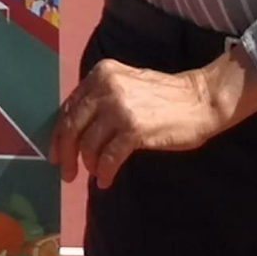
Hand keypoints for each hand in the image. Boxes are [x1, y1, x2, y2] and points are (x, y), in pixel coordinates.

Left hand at [49, 46, 256, 189]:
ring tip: (95, 173)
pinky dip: (104, 172)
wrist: (200, 100)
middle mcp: (105, 87)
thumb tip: (75, 129)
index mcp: (100, 74)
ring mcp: (118, 108)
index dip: (59, 133)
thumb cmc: (164, 97)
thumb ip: (100, 99)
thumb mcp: (125, 86)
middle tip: (66, 173)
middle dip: (65, 153)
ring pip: (88, 144)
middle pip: (72, 126)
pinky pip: (108, 158)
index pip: (69, 107)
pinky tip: (106, 180)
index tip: (56, 153)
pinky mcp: (134, 129)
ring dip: (88, 165)